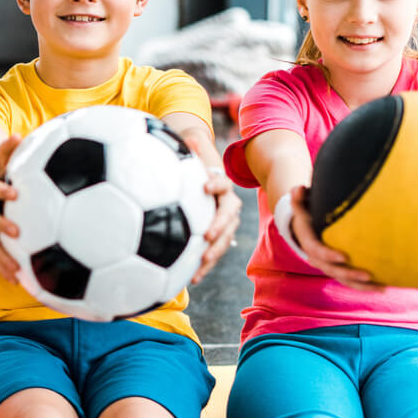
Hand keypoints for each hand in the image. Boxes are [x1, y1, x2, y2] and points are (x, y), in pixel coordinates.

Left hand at [191, 157, 242, 284]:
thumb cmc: (193, 172)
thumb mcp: (191, 161)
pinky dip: (205, 266)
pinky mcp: (216, 240)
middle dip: (220, 226)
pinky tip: (192, 279)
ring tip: (202, 263)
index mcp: (220, 186)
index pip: (222, 184)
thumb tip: (188, 138)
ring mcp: (224, 225)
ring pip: (224, 239)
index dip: (216, 184)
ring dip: (214, 252)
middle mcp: (227, 206)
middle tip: (208, 235)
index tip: (204, 186)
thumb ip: (191, 151)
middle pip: (228, 216)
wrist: (201, 187)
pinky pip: (213, 253)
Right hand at [288, 186, 383, 290]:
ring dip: (361, 285)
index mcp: (308, 242)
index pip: (316, 251)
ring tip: (382, 287)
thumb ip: (300, 197)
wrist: (304, 226)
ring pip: (343, 279)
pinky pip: (350, 280)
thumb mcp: (303, 202)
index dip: (328, 255)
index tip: (344, 257)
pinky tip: (385, 286)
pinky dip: (365, 286)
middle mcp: (316, 258)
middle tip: (369, 275)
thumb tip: (298, 189)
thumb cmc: (308, 210)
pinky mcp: (338, 269)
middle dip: (350, 274)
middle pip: (332, 270)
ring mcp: (327, 266)